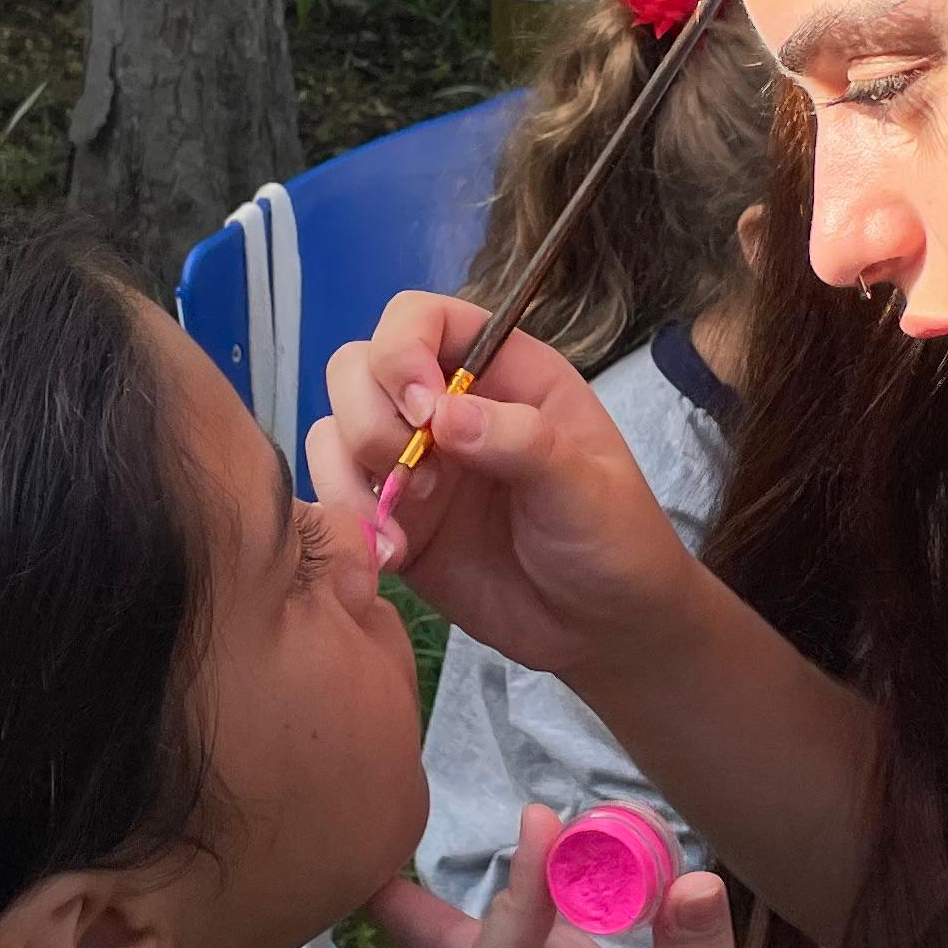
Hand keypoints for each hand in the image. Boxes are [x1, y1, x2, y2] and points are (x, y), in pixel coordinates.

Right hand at [314, 292, 702, 677]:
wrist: (600, 629)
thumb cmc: (613, 541)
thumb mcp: (586, 487)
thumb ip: (522, 442)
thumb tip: (442, 414)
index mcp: (502, 373)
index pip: (422, 318)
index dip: (402, 349)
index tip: (422, 410)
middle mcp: (445, 406)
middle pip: (358, 367)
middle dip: (372, 420)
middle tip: (423, 481)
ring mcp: (412, 462)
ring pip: (335, 429)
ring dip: (350, 474)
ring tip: (401, 529)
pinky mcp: (389, 519)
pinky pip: (333, 495)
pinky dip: (345, 519)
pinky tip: (391, 557)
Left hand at [376, 814, 902, 947]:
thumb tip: (687, 879)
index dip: (514, 902)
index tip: (540, 827)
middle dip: (434, 911)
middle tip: (375, 843)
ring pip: (549, 943)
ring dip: (535, 882)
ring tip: (495, 813)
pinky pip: (618, 934)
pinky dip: (611, 886)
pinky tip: (600, 836)